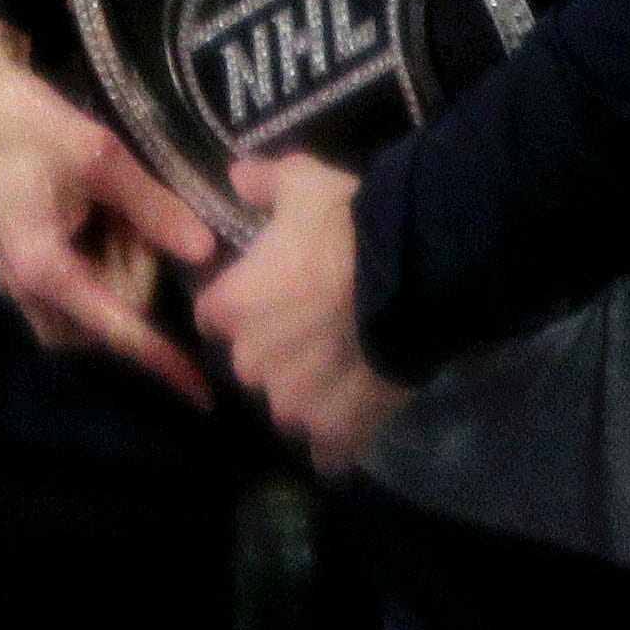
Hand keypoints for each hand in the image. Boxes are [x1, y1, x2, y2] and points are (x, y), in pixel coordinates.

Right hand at [0, 6, 216, 402]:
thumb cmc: (36, 124)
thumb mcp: (105, 160)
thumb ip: (154, 210)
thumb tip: (205, 252)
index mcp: (43, 269)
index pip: (116, 329)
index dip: (162, 359)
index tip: (199, 392)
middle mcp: (24, 288)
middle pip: (100, 329)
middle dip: (136, 291)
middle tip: (141, 229)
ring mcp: (18, 278)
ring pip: (86, 314)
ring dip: (119, 279)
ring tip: (122, 217)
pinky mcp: (22, 263)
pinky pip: (74, 290)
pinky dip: (103, 266)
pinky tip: (108, 218)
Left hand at [192, 154, 413, 474]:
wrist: (415, 271)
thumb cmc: (349, 224)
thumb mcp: (304, 183)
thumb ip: (264, 182)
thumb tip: (236, 177)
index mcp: (232, 306)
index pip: (215, 315)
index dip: (244, 303)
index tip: (273, 291)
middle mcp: (251, 362)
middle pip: (253, 363)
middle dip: (277, 350)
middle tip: (318, 324)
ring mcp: (293, 404)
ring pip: (289, 406)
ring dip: (308, 393)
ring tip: (346, 368)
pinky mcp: (336, 431)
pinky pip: (328, 453)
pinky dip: (337, 442)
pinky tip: (355, 422)